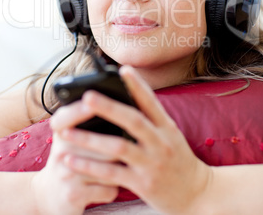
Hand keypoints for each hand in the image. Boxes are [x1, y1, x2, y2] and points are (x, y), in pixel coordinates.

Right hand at [31, 99, 118, 214]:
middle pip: (101, 143)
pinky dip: (115, 188)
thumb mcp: (69, 134)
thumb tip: (120, 102)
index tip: (90, 100)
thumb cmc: (70, 155)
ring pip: (109, 167)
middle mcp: (60, 151)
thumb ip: (85, 117)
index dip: (79, 110)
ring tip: (129, 164)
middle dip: (121, 145)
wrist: (50, 194)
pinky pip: (108, 189)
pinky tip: (112, 184)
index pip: (66, 118)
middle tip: (136, 142)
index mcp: (60, 130)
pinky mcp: (74, 195)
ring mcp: (66, 174)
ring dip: (123, 167)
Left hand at [52, 65, 211, 213]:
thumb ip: (152, 118)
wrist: (197, 194)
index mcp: (167, 127)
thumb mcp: (171, 135)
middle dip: (109, 107)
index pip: (151, 102)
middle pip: (133, 120)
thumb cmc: (179, 160)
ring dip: (89, 139)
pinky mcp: (142, 183)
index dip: (138, 85)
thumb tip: (129, 96)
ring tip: (66, 132)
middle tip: (87, 96)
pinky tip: (72, 159)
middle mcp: (160, 142)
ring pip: (118, 147)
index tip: (124, 69)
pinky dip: (89, 166)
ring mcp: (151, 163)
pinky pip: (111, 173)